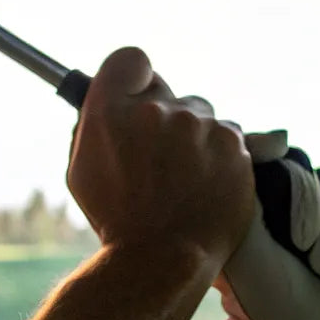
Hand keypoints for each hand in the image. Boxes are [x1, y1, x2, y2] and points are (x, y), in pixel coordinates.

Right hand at [65, 47, 254, 265]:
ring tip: (187, 180)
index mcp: (109, 109)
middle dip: (167, 118)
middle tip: (163, 158)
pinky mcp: (234, 142)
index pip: (131, 60)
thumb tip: (118, 100)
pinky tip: (208, 185)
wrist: (164, 259)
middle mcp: (155, 109)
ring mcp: (198, 124)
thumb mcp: (85, 169)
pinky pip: (230, 136)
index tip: (141, 94)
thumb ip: (101, 124)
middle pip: (169, 92)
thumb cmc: (119, 221)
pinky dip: (223, 156)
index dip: (137, 78)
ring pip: (202, 115)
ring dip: (197, 138)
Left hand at [214, 132, 319, 319]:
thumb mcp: (240, 239)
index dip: (293, 180)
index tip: (292, 209)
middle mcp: (290, 200)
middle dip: (312, 215)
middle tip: (301, 250)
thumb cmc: (256, 295)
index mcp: (258, 195)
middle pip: (316, 174)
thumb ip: (248, 185)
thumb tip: (276, 136)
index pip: (283, 156)